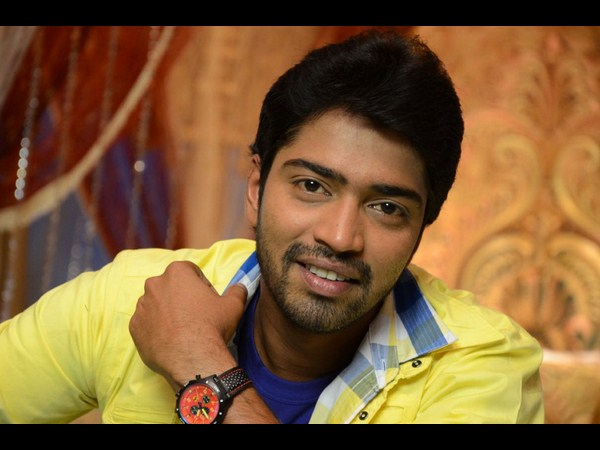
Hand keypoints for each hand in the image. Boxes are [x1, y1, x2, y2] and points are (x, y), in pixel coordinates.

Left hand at [129, 260, 246, 389]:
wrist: (192, 358)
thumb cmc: (212, 326)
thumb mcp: (233, 305)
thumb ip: (237, 291)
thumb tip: (240, 286)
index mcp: (177, 272)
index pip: (190, 272)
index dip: (201, 286)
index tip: (207, 302)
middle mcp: (155, 284)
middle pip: (170, 287)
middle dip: (180, 298)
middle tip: (195, 316)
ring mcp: (142, 306)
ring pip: (156, 305)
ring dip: (167, 313)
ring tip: (182, 331)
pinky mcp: (134, 327)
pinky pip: (146, 324)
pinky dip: (156, 329)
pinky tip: (170, 340)